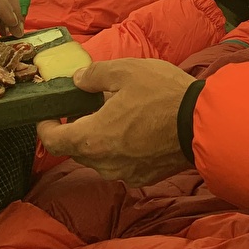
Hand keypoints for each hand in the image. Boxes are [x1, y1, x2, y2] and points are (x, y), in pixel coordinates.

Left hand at [36, 58, 194, 186]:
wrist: (203, 124)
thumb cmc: (162, 95)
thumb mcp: (125, 70)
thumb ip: (93, 75)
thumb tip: (77, 80)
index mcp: (92, 138)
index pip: (53, 141)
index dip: (45, 127)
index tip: (48, 114)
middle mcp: (103, 163)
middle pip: (77, 149)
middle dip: (76, 128)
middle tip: (88, 106)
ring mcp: (125, 173)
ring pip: (99, 157)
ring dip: (100, 139)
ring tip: (117, 115)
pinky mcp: (144, 177)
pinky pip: (121, 163)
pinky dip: (121, 148)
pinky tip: (137, 129)